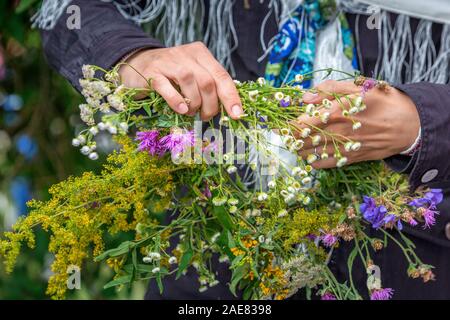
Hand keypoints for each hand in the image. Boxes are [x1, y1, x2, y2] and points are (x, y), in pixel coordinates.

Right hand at [118, 42, 242, 119]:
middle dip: (211, 105)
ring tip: (191, 113)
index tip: (237, 115)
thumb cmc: (170, 75)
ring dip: (194, 104)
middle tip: (205, 116)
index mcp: (201, 54)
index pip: (222, 76)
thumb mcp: (193, 74)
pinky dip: (177, 101)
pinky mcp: (152, 72)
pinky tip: (181, 110)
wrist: (137, 65)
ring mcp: (168, 62)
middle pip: (208, 82)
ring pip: (190, 83)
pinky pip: (167, 87)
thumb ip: (209, 85)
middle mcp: (186, 54)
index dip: (231, 97)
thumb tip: (229, 108)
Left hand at [292, 80, 419, 168]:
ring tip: (294, 138)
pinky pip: (322, 165)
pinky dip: (311, 159)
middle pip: (300, 140)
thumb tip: (304, 96)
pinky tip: (310, 151)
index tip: (275, 121)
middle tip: (280, 129)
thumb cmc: (382, 102)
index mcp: (338, 111)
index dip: (285, 124)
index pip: (301, 123)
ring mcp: (342, 148)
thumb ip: (329, 89)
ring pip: (308, 153)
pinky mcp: (349, 159)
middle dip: (287, 135)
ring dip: (297, 147)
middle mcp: (338, 132)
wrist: (408, 125)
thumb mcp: (358, 86)